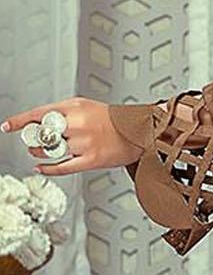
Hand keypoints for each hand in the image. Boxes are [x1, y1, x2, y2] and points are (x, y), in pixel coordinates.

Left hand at [0, 98, 142, 175]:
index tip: (8, 126)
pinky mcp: (90, 160)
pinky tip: (41, 167)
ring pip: (51, 151)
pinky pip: (62, 167)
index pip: (39, 114)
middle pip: (43, 134)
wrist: (137, 132)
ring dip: (40, 152)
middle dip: (33, 138)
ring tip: (41, 151)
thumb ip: (62, 111)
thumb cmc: (112, 119)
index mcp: (74, 108)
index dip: (20, 121)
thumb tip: (38, 121)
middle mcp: (77, 125)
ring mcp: (84, 144)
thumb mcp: (85, 105)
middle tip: (31, 139)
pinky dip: (48, 169)